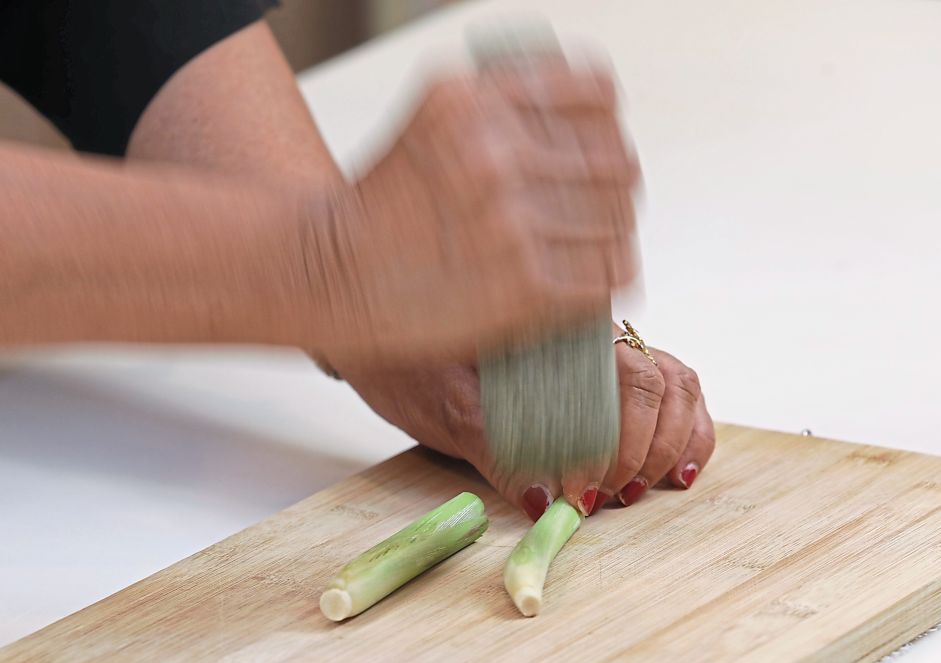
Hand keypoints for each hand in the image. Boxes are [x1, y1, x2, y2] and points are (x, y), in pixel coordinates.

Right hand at [311, 61, 638, 363]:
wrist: (324, 276)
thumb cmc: (377, 213)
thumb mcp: (432, 122)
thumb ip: (502, 110)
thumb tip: (579, 117)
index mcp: (475, 100)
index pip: (596, 97)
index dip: (607, 129)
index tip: (599, 149)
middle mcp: (496, 152)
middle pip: (616, 164)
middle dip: (610, 192)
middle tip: (589, 214)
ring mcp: (512, 220)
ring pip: (616, 225)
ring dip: (606, 243)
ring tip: (578, 255)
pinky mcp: (523, 286)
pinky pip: (602, 280)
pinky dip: (596, 286)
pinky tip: (574, 288)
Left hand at [332, 330, 715, 519]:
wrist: (377, 318)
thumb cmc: (408, 360)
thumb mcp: (440, 404)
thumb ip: (494, 447)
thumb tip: (545, 501)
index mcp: (556, 326)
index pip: (625, 378)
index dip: (620, 445)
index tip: (588, 493)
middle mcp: (588, 327)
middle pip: (660, 381)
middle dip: (645, 452)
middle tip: (611, 498)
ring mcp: (601, 343)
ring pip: (675, 381)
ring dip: (670, 443)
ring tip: (639, 490)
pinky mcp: (602, 367)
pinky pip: (669, 387)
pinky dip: (683, 431)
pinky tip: (673, 472)